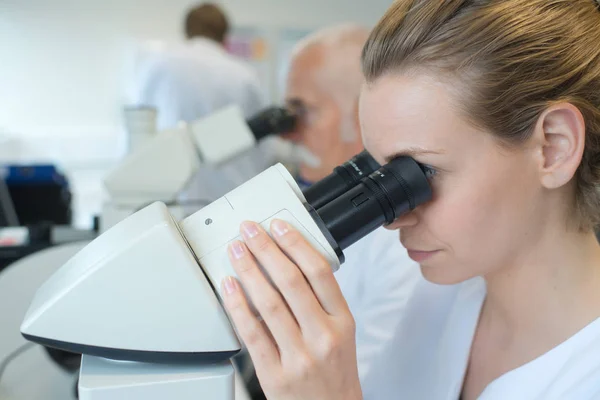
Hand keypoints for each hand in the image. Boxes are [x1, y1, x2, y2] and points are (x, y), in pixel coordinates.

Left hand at [221, 219, 361, 399]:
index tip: (279, 226)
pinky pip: (251, 333)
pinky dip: (237, 305)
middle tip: (250, 230)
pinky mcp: (274, 374)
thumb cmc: (335, 375)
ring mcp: (298, 356)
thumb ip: (322, 303)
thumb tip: (291, 263)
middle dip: (266, 250)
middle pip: (291, 282)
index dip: (296, 244)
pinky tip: (229, 286)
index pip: (320, 272)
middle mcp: (323, 337)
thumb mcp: (343, 335)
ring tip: (237, 251)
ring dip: (248, 271)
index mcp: (342, 322)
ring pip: (269, 303)